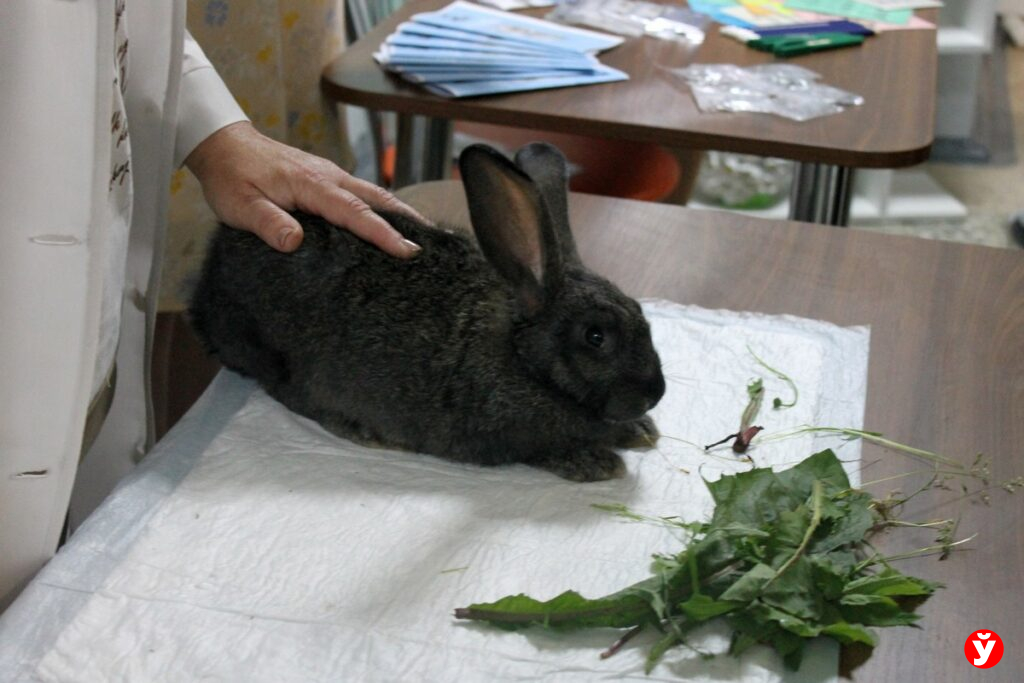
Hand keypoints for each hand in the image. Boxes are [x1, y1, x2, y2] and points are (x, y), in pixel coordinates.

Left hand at [185, 121, 424, 256]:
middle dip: (407, 221)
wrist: (223, 144)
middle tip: (432, 245)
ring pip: (374, 193)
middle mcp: (328, 176)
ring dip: (399, 213)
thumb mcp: (239, 204)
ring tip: (422, 236)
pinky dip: (383, 207)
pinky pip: (362, 193)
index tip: (406, 251)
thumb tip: (295, 242)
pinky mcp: (326, 178)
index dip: (382, 233)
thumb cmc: (231, 175)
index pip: (354, 212)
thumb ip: (268, 223)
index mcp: (311, 184)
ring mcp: (330, 175)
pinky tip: (390, 221)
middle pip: (377, 198)